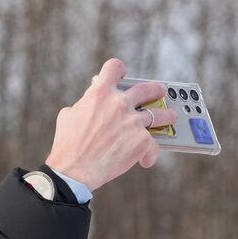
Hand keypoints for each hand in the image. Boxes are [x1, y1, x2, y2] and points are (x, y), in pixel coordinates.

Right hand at [45, 58, 174, 190]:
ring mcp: (133, 121)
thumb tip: (88, 104)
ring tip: (170, 118)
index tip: (121, 76)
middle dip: (155, 90)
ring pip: (161, 114)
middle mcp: (119, 103)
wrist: (74, 170)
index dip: (118, 71)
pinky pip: (154, 144)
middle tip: (159, 92)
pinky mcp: (142, 140)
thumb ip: (83, 105)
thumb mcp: (68, 117)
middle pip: (147, 89)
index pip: (114, 67)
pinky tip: (146, 159)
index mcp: (100, 93)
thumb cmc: (67, 145)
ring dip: (167, 115)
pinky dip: (149, 153)